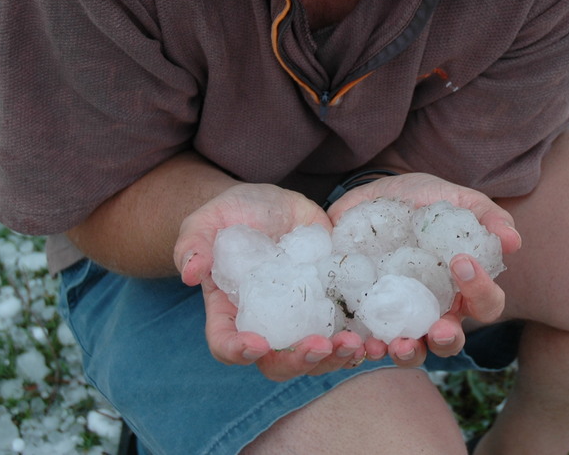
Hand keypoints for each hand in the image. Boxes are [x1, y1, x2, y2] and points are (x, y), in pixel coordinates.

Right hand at [175, 184, 365, 379]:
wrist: (273, 205)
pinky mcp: (330, 305)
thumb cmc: (232, 214)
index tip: (258, 343)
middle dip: (300, 361)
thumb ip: (193, 243)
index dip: (239, 351)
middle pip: (277, 362)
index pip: (226, 345)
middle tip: (321, 345)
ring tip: (356, 345)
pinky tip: (379, 339)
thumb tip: (190, 272)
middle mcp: (266, 325)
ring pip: (316, 357)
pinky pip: (346, 334)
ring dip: (336, 358)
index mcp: (230, 312)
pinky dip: (363, 342)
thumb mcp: (207, 220)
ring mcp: (300, 319)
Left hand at [325, 172, 521, 365]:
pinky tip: (360, 342)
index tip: (461, 262)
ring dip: (408, 353)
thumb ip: (487, 216)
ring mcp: (402, 316)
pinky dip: (365, 348)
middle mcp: (436, 309)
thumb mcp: (458, 200)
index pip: (486, 303)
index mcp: (463, 287)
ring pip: (412, 350)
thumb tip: (514, 241)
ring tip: (396, 345)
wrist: (376, 193)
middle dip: (446, 339)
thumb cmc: (426, 200)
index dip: (481, 291)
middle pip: (450, 339)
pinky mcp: (369, 314)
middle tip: (438, 329)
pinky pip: (370, 341)